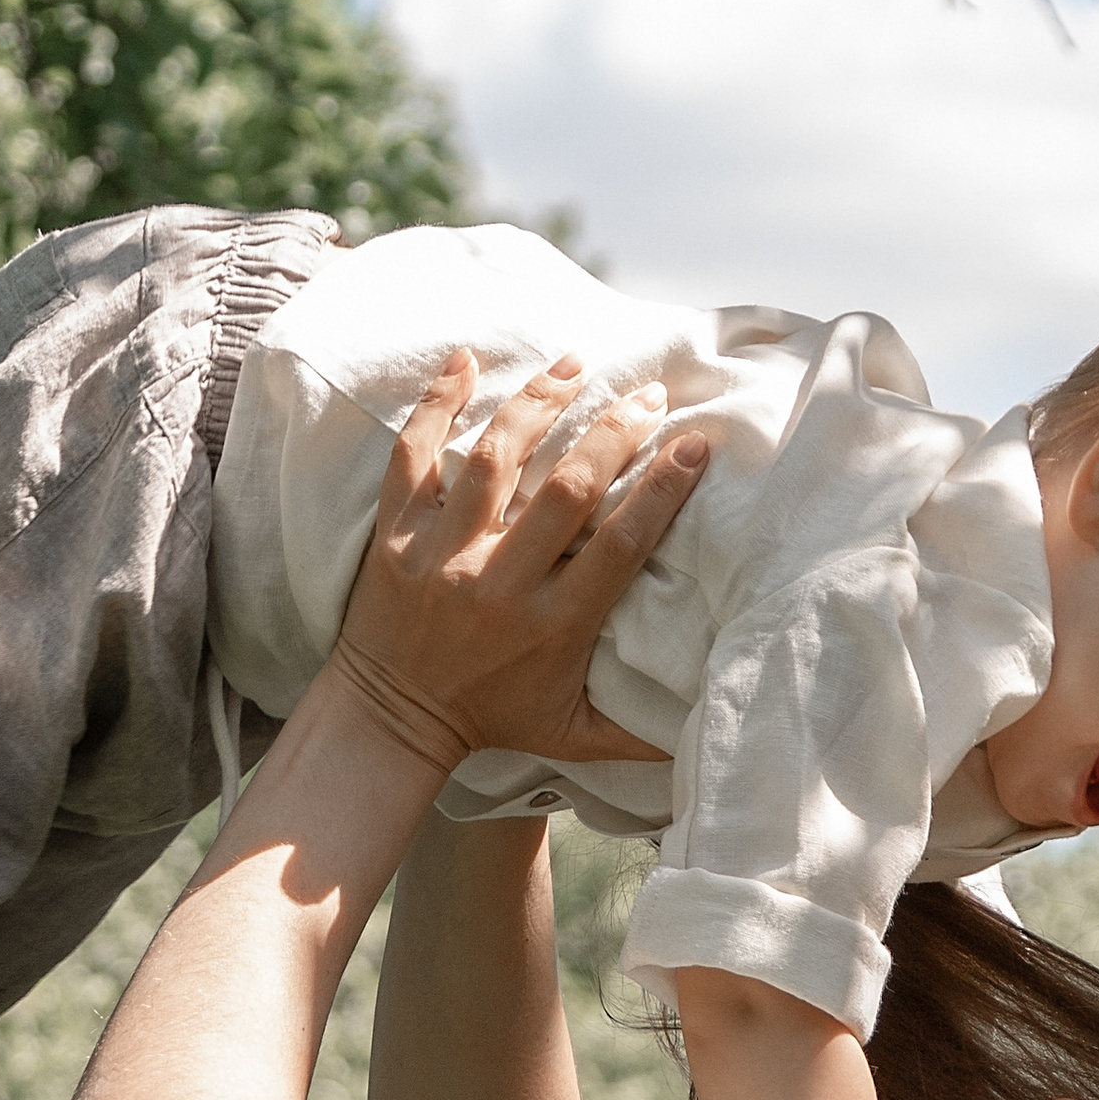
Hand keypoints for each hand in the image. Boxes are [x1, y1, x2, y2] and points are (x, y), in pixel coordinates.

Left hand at [330, 351, 702, 770]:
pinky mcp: (396, 535)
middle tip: (649, 394)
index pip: (619, 543)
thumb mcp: (573, 736)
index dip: (661, 490)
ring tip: (575, 363)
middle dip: (613, 432)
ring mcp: (441, 553)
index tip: (694, 446)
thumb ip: (639, 732)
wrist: (389, 718)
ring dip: (538, 403)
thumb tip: (709, 725)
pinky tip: (466, 362)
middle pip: (566, 489)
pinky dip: (436, 405)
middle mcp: (498, 582)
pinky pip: (413, 456)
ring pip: (494, 458)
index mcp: (552, 624)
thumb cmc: (493, 720)